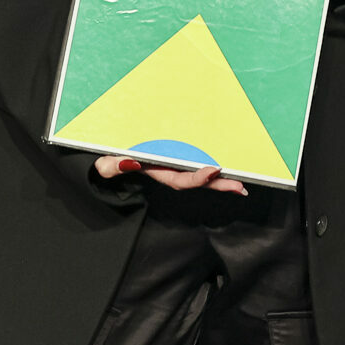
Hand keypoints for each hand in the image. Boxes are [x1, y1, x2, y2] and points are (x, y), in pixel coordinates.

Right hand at [92, 156, 246, 194]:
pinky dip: (209, 169)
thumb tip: (129, 162)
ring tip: (240, 184)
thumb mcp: (104, 165)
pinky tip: (225, 171)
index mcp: (154, 172)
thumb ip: (113, 166)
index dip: (196, 177)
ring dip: (218, 180)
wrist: (103, 158)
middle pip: (195, 181)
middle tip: (240, 187)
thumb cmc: (105, 160)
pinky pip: (193, 164)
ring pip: (197, 174)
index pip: (178, 179)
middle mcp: (166, 172)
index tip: (213, 169)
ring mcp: (171, 166)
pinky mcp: (173, 157)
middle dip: (217, 184)